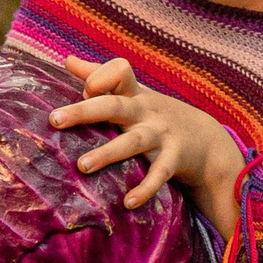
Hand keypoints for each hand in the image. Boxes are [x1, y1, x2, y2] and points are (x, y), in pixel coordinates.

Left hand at [50, 54, 245, 226]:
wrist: (207, 140)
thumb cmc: (155, 114)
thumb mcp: (133, 93)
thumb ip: (100, 76)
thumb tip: (67, 59)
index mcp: (134, 94)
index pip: (118, 71)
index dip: (99, 78)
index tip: (84, 90)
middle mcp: (146, 111)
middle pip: (114, 105)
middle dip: (84, 111)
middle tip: (55, 119)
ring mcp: (161, 134)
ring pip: (132, 142)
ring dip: (108, 153)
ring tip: (83, 166)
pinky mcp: (174, 159)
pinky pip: (159, 174)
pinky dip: (145, 189)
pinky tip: (127, 203)